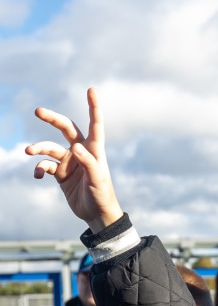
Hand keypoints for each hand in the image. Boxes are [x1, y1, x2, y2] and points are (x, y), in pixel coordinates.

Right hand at [25, 86, 122, 232]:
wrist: (96, 215)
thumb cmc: (102, 196)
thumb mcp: (98, 181)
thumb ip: (89, 163)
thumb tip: (75, 148)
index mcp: (94, 150)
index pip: (94, 124)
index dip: (93, 107)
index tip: (91, 90)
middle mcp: (80, 152)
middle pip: (65, 128)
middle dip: (52, 119)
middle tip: (38, 111)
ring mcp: (69, 162)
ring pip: (49, 149)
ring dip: (38, 149)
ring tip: (28, 152)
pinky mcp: (60, 174)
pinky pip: (45, 166)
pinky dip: (39, 169)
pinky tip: (38, 176)